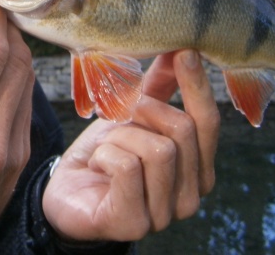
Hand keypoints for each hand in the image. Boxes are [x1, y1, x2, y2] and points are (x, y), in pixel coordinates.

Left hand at [42, 50, 219, 241]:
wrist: (66, 193)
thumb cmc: (105, 154)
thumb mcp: (133, 117)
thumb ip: (160, 89)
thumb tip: (179, 50)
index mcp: (198, 170)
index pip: (209, 123)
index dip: (198, 86)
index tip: (186, 52)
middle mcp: (190, 197)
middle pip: (182, 130)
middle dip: (143, 110)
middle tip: (117, 112)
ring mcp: (165, 216)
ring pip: (157, 149)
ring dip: (121, 135)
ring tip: (106, 146)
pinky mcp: (134, 224)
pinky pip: (127, 167)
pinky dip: (105, 155)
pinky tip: (97, 164)